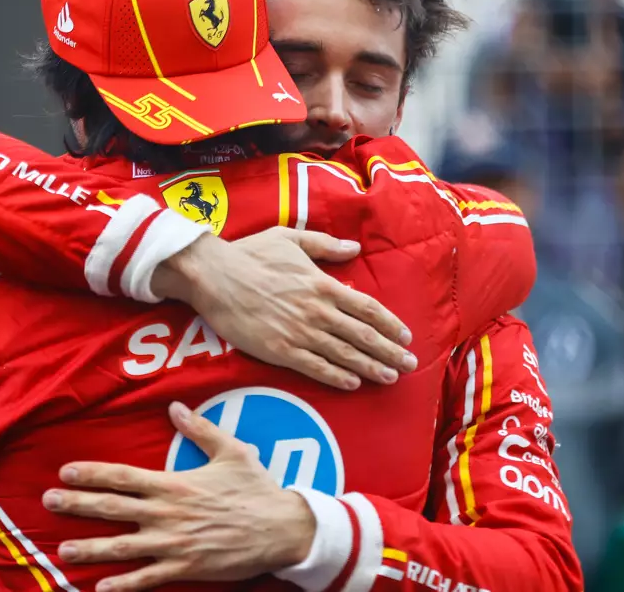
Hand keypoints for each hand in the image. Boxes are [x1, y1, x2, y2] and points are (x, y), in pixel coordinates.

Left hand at [42, 402, 315, 591]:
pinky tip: (99, 588)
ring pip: (122, 547)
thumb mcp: (232, 451)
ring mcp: (174, 543)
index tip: (66, 472)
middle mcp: (168, 513)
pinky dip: (122, 585)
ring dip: (89, 548)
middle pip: (113, 508)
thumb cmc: (257, 488)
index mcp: (175, 483)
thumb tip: (175, 407)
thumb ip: (200, 429)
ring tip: (61, 549)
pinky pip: (147, 579)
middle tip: (47, 502)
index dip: (92, 473)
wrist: (282, 529)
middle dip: (77, 506)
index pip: (124, 476)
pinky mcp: (186, 568)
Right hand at [152, 228, 415, 389]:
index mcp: (322, 284)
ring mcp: (299, 333)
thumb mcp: (290, 239)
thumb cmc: (250, 254)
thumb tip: (354, 248)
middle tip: (409, 365)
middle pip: (363, 336)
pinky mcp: (280, 350)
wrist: (214, 276)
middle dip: (389, 352)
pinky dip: (337, 377)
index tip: (406, 336)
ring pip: (344, 355)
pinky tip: (353, 384)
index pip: (367, 308)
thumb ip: (325, 245)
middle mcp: (317, 311)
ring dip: (371, 367)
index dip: (390, 324)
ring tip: (390, 377)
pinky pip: (315, 367)